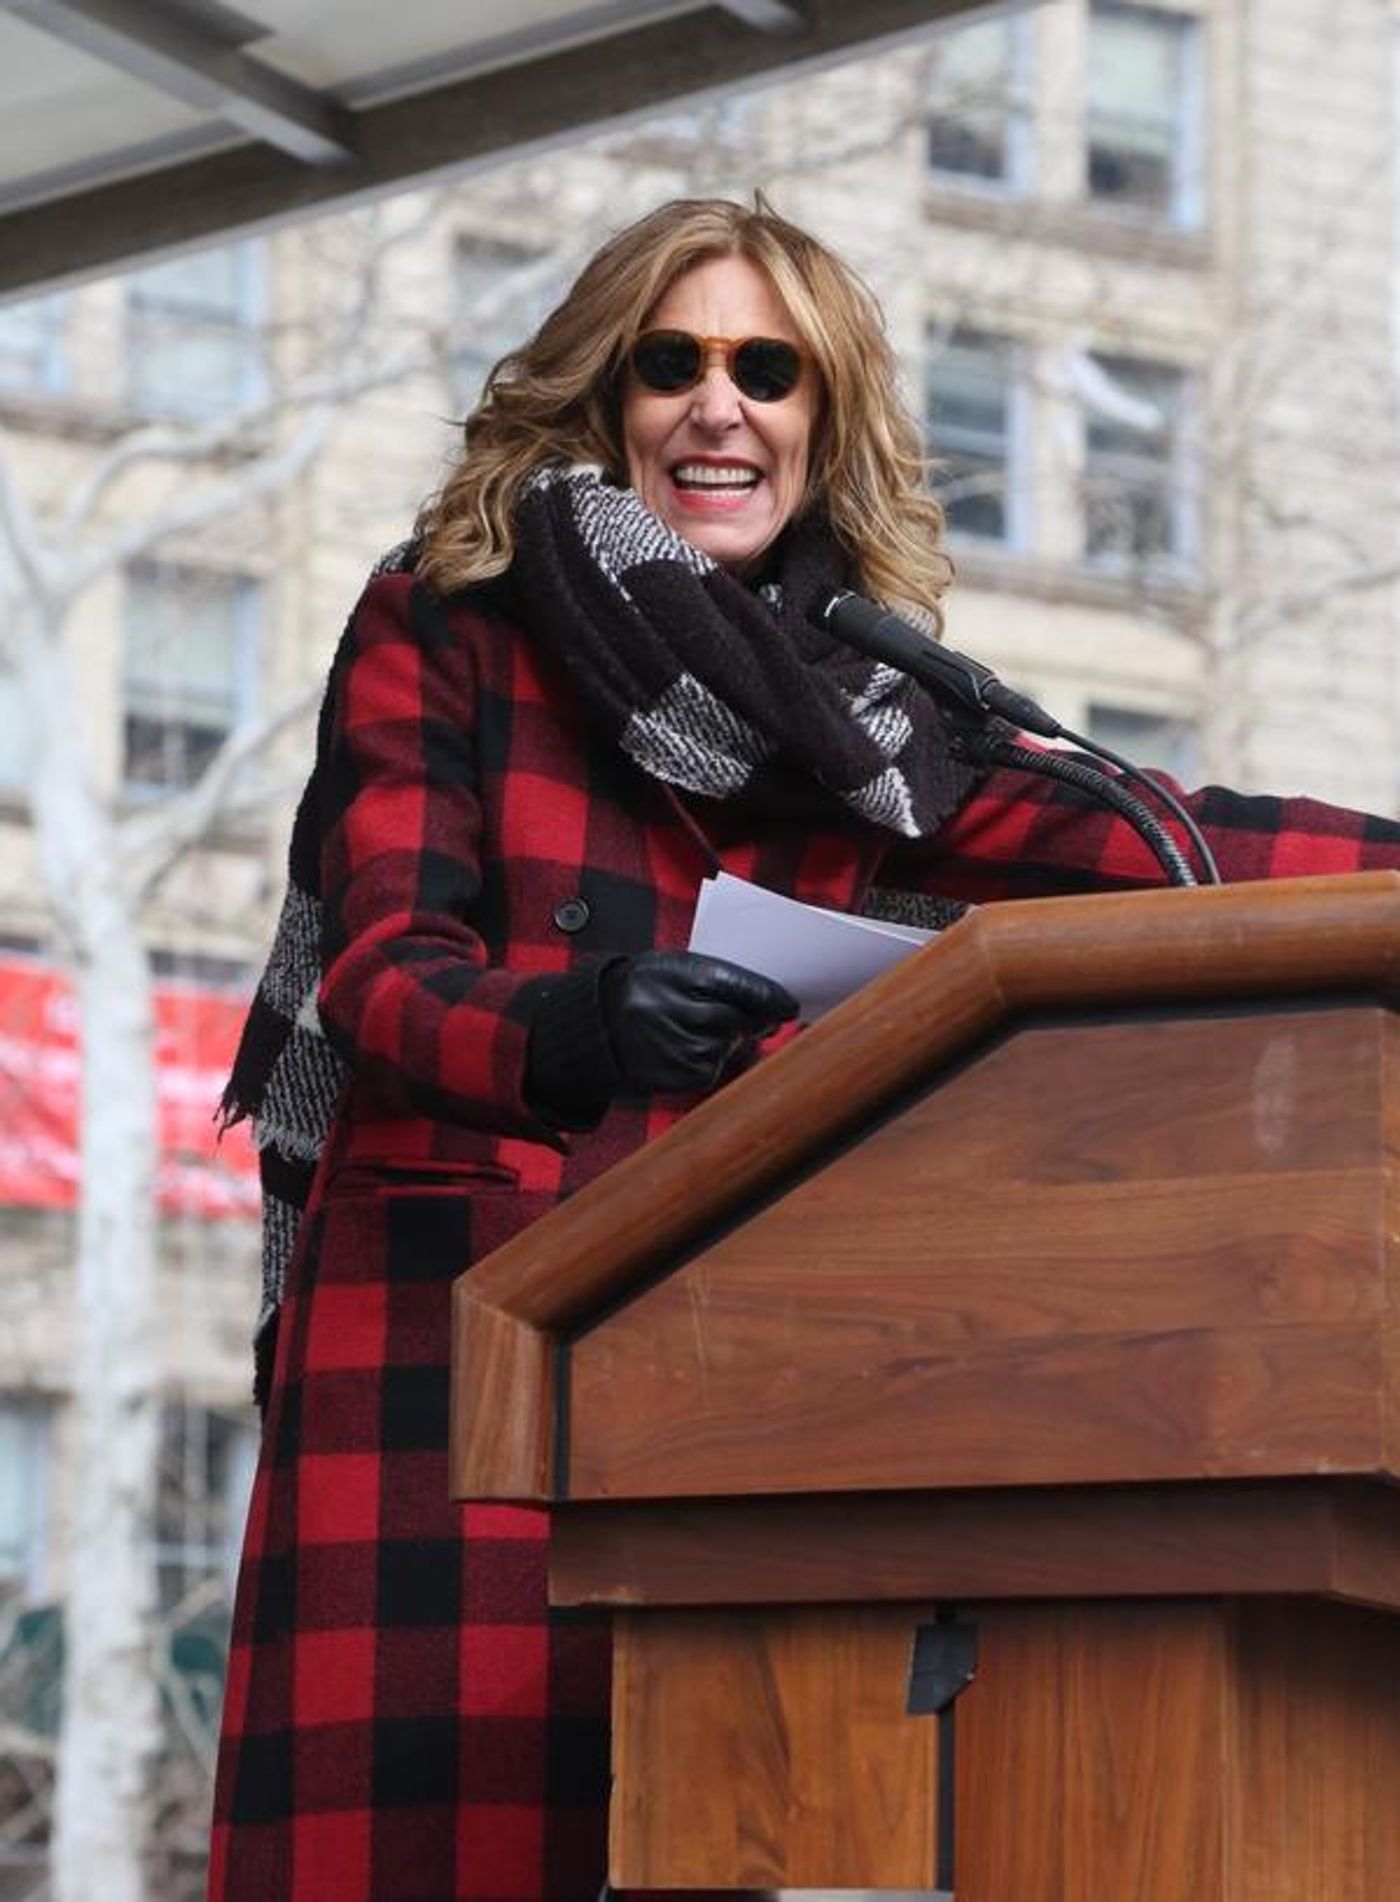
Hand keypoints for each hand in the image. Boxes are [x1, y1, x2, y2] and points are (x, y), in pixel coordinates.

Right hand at [600, 951, 797, 1094]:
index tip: (790, 1007)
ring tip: (699, 1030)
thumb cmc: (644, 989)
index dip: (770, 998)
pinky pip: (711, 1070)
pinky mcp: (673, 1074)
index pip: (739, 986)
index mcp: (675, 973)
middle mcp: (672, 1009)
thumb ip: (720, 981)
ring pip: (728, 1047)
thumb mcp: (675, 968)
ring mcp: (672, 1045)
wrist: (594, 1023)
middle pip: (738, 1020)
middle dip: (754, 1021)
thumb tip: (772, 1010)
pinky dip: (711, 1062)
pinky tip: (689, 1049)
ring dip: (729, 1042)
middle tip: (760, 1020)